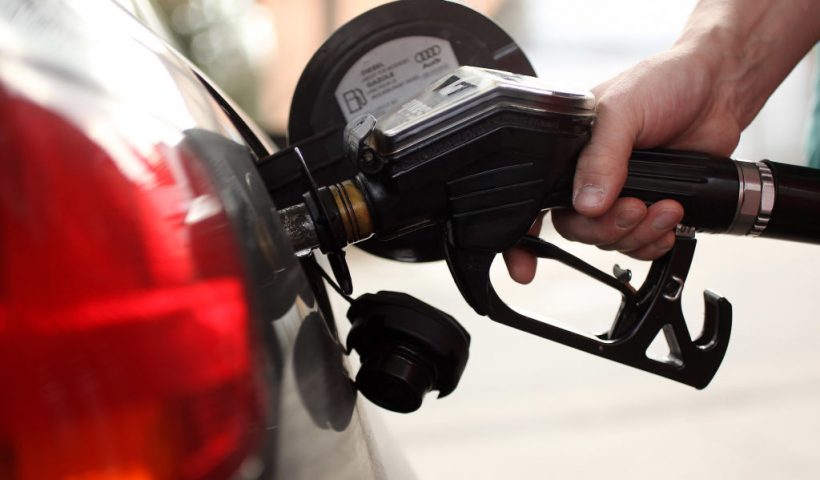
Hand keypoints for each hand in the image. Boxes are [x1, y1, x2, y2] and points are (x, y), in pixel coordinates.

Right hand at [505, 45, 741, 283]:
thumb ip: (602, 157)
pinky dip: (653, 242)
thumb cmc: (664, 81)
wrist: (718, 88)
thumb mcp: (622, 109)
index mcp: (566, 150)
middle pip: (575, 228)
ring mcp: (617, 193)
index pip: (532, 198)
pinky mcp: (648, 205)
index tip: (525, 268)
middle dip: (605, 228)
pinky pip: (637, 244)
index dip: (521, 237)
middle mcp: (585, 175)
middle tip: (634, 208)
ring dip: (636, 234)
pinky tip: (670, 224)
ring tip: (667, 208)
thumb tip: (587, 204)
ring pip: (608, 240)